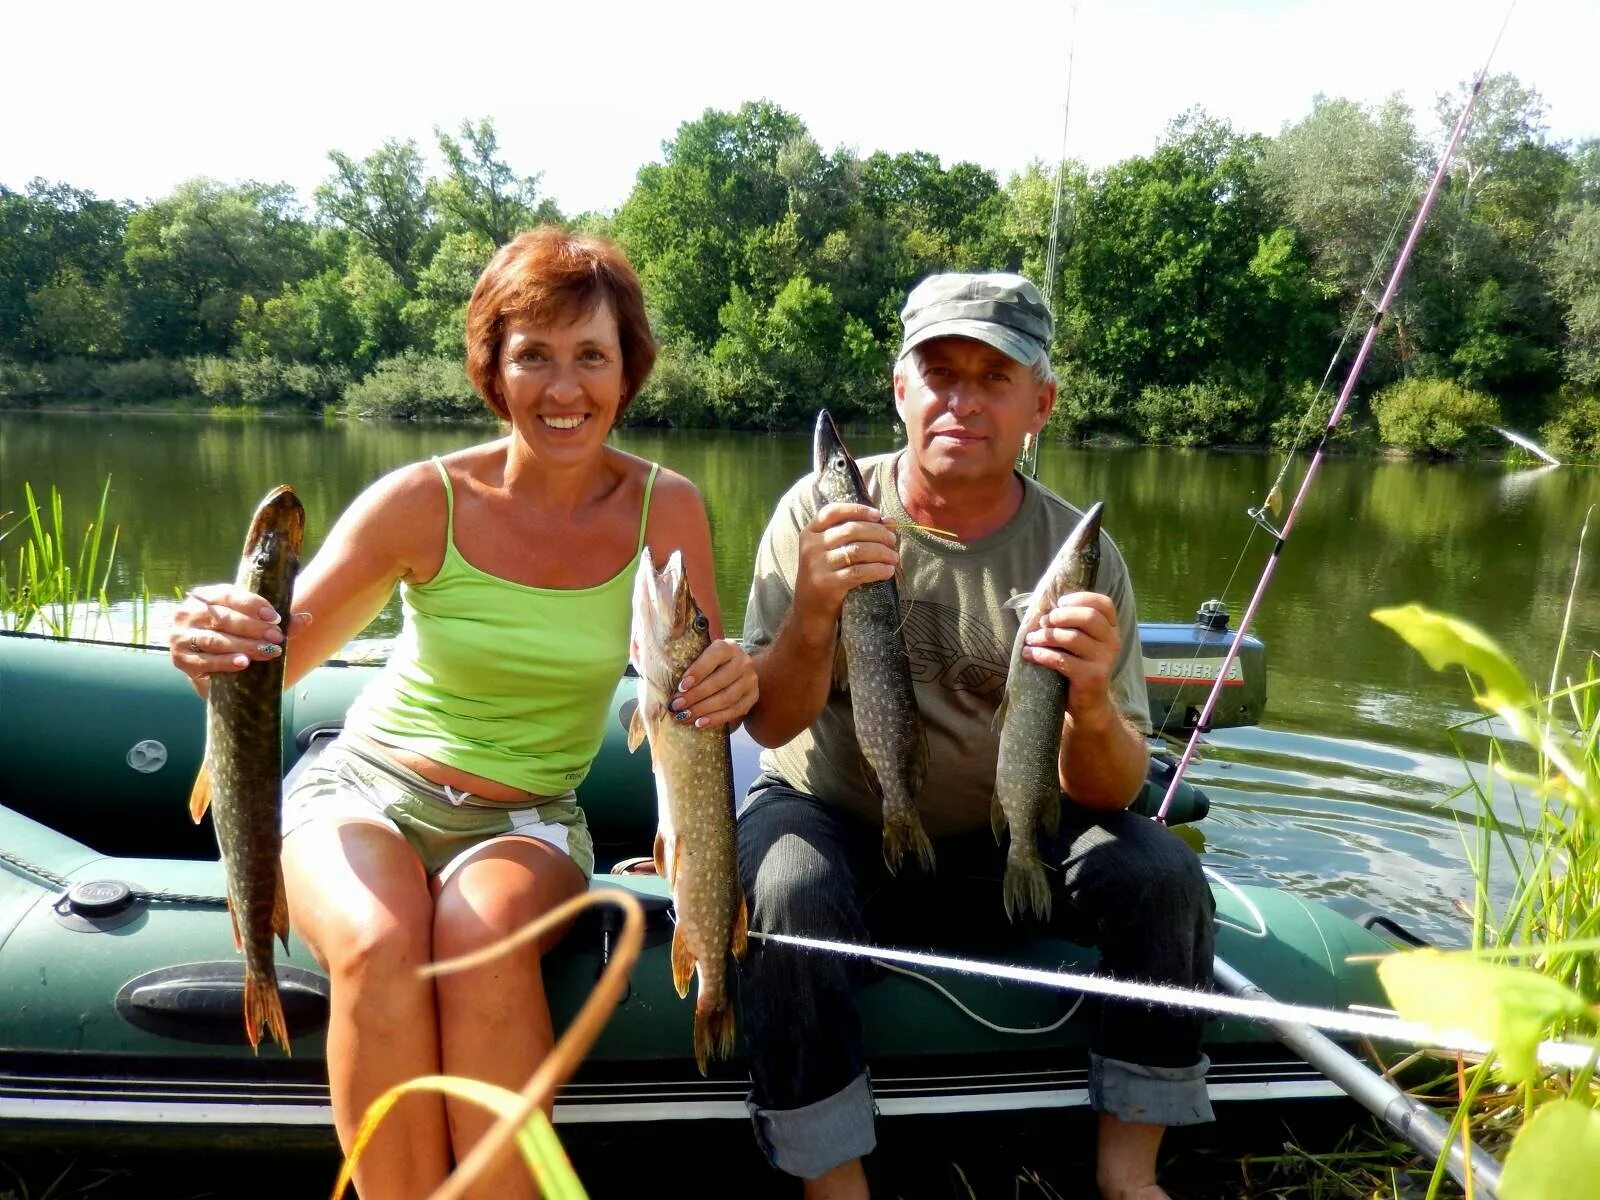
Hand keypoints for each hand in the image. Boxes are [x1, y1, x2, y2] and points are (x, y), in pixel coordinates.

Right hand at [170, 584, 311, 697]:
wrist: (211, 666)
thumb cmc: (235, 637)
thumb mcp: (254, 625)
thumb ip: (277, 622)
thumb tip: (307, 619)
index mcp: (205, 596)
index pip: (229, 595)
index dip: (252, 605)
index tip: (275, 617)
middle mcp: (188, 612)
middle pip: (224, 618)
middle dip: (254, 628)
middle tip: (278, 637)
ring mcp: (181, 635)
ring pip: (216, 639)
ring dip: (245, 646)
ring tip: (268, 651)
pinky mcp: (180, 659)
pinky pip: (205, 660)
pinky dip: (226, 662)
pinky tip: (244, 663)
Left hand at [669, 638, 757, 729]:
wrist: (732, 670)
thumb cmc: (705, 663)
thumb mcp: (697, 652)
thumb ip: (679, 650)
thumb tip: (649, 649)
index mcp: (728, 646)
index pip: (713, 656)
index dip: (697, 672)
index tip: (680, 687)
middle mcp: (743, 661)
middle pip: (719, 681)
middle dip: (695, 696)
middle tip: (676, 706)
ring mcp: (750, 680)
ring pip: (726, 698)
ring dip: (703, 709)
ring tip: (684, 716)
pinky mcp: (752, 697)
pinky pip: (735, 711)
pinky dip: (716, 719)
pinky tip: (700, 723)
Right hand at [793, 502, 898, 629]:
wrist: (810, 611)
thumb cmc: (826, 576)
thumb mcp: (833, 552)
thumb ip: (856, 534)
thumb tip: (890, 521)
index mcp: (810, 533)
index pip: (833, 512)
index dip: (858, 511)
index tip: (878, 516)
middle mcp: (811, 547)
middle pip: (850, 530)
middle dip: (877, 533)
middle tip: (893, 541)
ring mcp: (817, 566)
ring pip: (857, 550)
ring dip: (881, 552)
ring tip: (894, 557)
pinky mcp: (827, 584)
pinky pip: (859, 572)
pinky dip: (877, 570)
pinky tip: (888, 571)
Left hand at [1023, 591, 1120, 721]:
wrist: (1088, 704)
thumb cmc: (1078, 666)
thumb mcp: (1080, 643)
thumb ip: (1070, 624)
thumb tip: (1042, 607)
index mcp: (1111, 629)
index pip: (1103, 604)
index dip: (1080, 598)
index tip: (1059, 603)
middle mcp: (1112, 642)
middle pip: (1088, 617)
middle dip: (1061, 616)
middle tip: (1043, 622)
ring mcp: (1104, 660)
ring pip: (1072, 638)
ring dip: (1046, 636)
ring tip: (1031, 639)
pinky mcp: (1091, 676)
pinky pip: (1062, 660)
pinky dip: (1041, 655)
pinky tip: (1029, 654)